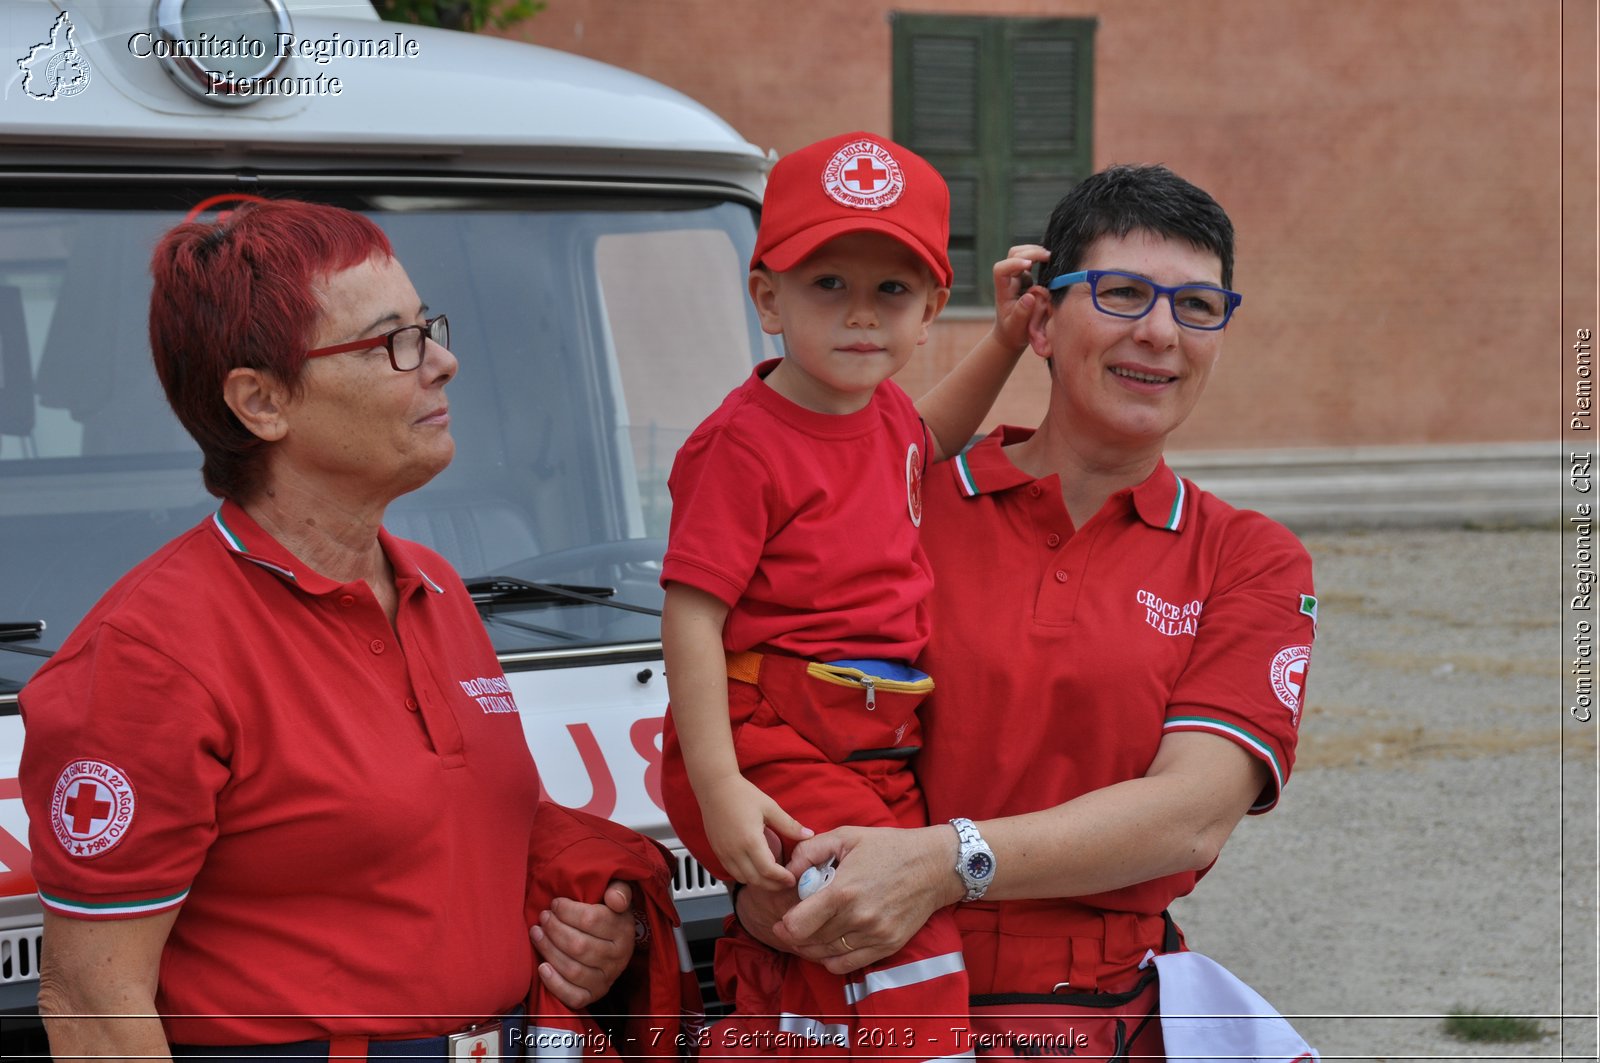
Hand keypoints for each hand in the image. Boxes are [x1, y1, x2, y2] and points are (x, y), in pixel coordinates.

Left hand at [532, 879, 634, 1008]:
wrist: (613, 946)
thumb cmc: (608, 914)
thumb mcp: (616, 896)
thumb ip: (619, 890)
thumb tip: (614, 899)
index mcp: (624, 930)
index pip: (592, 920)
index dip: (568, 911)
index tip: (555, 904)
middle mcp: (618, 958)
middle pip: (579, 946)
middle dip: (555, 929)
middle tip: (543, 917)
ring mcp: (606, 980)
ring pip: (573, 970)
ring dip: (549, 951)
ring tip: (536, 934)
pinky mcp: (593, 996)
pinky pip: (574, 996)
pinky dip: (555, 984)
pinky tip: (542, 967)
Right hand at [702, 774, 811, 888]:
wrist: (714, 787)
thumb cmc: (741, 794)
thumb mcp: (770, 807)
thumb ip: (789, 825)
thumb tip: (808, 834)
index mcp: (750, 840)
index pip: (768, 870)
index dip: (782, 878)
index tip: (792, 878)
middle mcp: (735, 850)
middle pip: (756, 880)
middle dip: (773, 885)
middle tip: (786, 882)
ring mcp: (724, 852)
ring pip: (743, 878)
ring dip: (759, 882)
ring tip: (773, 877)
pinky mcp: (717, 851)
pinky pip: (732, 871)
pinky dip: (746, 875)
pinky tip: (755, 869)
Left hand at [772, 824, 960, 973]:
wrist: (933, 865)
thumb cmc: (888, 847)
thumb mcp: (845, 836)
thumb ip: (809, 851)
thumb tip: (787, 871)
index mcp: (843, 891)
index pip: (798, 926)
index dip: (784, 924)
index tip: (784, 918)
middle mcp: (857, 918)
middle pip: (809, 942)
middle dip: (795, 935)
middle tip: (793, 925)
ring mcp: (874, 935)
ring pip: (825, 956)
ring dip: (811, 948)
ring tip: (810, 933)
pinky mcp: (887, 945)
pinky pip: (847, 965)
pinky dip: (831, 959)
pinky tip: (830, 944)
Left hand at [991, 244, 1050, 353]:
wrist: (1012, 335)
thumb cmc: (1012, 332)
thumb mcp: (1016, 327)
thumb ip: (1021, 313)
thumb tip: (1030, 295)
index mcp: (1003, 291)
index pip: (1001, 270)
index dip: (1013, 263)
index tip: (1029, 266)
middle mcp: (1009, 281)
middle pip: (1013, 255)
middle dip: (1030, 252)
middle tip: (1048, 257)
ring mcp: (1017, 278)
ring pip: (1021, 253)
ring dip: (1035, 252)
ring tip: (1051, 258)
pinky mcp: (1026, 279)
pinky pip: (1032, 261)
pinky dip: (1041, 258)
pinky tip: (1052, 262)